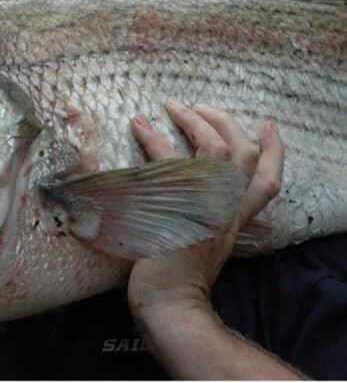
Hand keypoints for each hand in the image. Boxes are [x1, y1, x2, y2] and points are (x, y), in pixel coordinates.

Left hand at [126, 101, 283, 316]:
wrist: (170, 306)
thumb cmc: (177, 282)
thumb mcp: (203, 248)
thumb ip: (205, 224)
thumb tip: (187, 205)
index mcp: (236, 220)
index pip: (268, 182)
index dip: (273, 152)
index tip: (268, 127)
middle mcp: (228, 209)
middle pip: (243, 154)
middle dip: (226, 123)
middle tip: (203, 107)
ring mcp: (205, 203)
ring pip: (212, 147)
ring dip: (192, 120)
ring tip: (174, 106)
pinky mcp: (177, 201)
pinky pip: (166, 158)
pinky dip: (150, 136)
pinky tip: (137, 123)